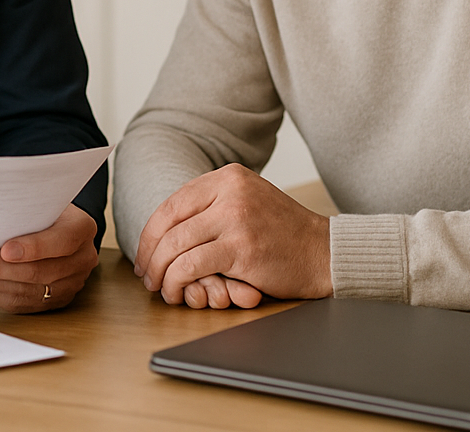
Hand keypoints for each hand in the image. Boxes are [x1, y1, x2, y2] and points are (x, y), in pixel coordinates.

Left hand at [0, 203, 98, 312]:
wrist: (59, 225)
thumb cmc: (44, 210)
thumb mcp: (40, 201)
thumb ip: (22, 210)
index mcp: (82, 228)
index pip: (61, 241)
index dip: (33, 248)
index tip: (5, 250)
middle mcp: (83, 259)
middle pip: (40, 271)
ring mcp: (72, 284)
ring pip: (28, 292)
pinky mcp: (57, 301)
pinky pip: (23, 304)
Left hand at [132, 163, 330, 307]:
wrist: (324, 252)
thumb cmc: (284, 233)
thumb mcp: (248, 201)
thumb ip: (213, 205)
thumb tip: (166, 228)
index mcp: (228, 177)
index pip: (173, 202)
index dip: (151, 231)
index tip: (145, 252)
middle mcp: (230, 192)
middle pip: (169, 223)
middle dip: (150, 253)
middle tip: (145, 274)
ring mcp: (236, 219)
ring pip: (176, 245)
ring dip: (161, 271)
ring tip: (160, 287)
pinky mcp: (241, 248)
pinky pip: (192, 265)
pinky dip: (177, 281)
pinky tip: (177, 292)